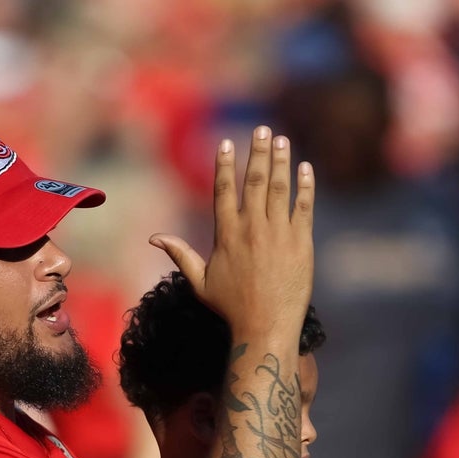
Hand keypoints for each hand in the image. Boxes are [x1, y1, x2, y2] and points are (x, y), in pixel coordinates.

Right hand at [150, 127, 314, 335]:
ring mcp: (279, 233)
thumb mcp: (200, 281)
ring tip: (281, 140)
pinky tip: (305, 168)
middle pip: (255, 180)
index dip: (225, 164)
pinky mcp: (302, 242)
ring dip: (281, 160)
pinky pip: (304, 206)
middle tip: (261, 129)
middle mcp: (252, 228)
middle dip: (258, 152)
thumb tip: (153, 238)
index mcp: (227, 234)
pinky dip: (306, 186)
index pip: (224, 189)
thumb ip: (180, 254)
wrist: (266, 326)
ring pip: (280, 187)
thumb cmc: (230, 308)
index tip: (228, 143)